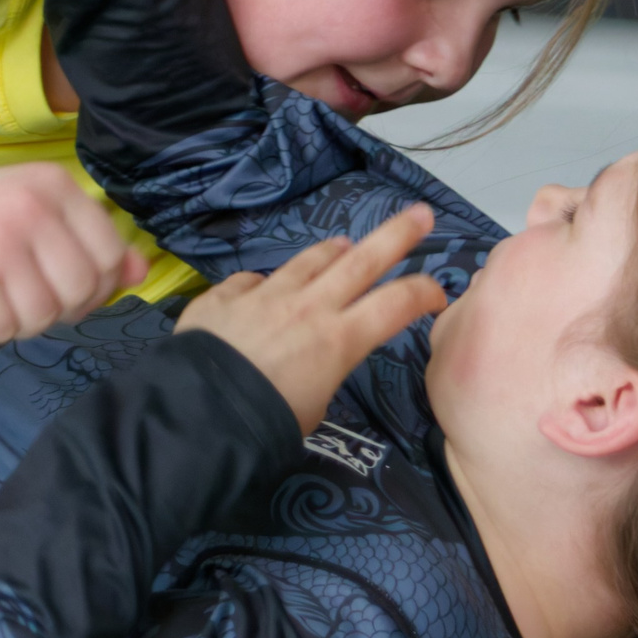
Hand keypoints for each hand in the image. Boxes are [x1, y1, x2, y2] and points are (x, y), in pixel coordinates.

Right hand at [0, 161, 145, 342]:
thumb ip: (85, 240)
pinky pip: (2, 331)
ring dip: (18, 320)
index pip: (108, 255)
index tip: (57, 284)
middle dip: (56, 308)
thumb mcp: (30, 213)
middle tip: (18, 293)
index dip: (92, 286)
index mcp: (53, 185)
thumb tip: (139, 272)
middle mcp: (30, 207)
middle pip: (81, 291)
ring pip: (43, 316)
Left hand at [175, 206, 446, 433]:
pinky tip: (259, 288)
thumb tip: (309, 363)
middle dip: (396, 235)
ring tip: (343, 244)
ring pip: (307, 261)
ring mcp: (264, 296)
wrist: (199, 411)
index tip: (437, 293)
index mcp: (338, 340)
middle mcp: (307, 307)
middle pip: (362, 261)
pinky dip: (261, 285)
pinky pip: (250, 282)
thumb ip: (321, 375)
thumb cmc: (265, 423)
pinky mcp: (224, 297)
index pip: (396, 305)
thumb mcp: (312, 410)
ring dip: (330, 251)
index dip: (424, 294)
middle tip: (421, 214)